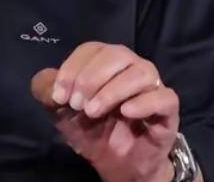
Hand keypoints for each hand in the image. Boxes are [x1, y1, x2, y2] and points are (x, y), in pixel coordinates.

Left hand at [30, 42, 179, 181]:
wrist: (117, 164)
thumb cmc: (92, 130)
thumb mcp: (61, 113)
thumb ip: (47, 92)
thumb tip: (46, 81)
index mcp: (106, 60)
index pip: (91, 49)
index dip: (72, 68)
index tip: (59, 96)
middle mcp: (131, 66)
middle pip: (116, 54)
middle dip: (91, 78)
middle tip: (77, 104)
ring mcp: (152, 85)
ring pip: (140, 72)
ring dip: (112, 90)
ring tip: (93, 111)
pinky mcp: (168, 109)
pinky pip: (163, 97)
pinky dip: (144, 102)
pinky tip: (126, 112)